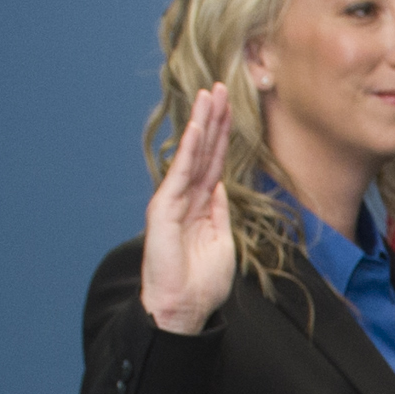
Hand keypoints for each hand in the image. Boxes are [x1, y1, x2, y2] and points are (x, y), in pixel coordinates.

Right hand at [140, 83, 236, 333]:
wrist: (183, 307)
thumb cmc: (202, 281)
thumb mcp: (221, 240)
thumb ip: (219, 212)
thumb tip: (222, 187)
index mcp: (202, 204)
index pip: (214, 161)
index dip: (221, 134)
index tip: (230, 107)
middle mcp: (185, 197)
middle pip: (203, 150)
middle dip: (212, 118)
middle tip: (219, 86)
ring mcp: (173, 200)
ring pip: (192, 154)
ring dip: (202, 123)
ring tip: (209, 94)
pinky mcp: (164, 208)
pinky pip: (181, 172)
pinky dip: (189, 148)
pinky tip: (197, 126)